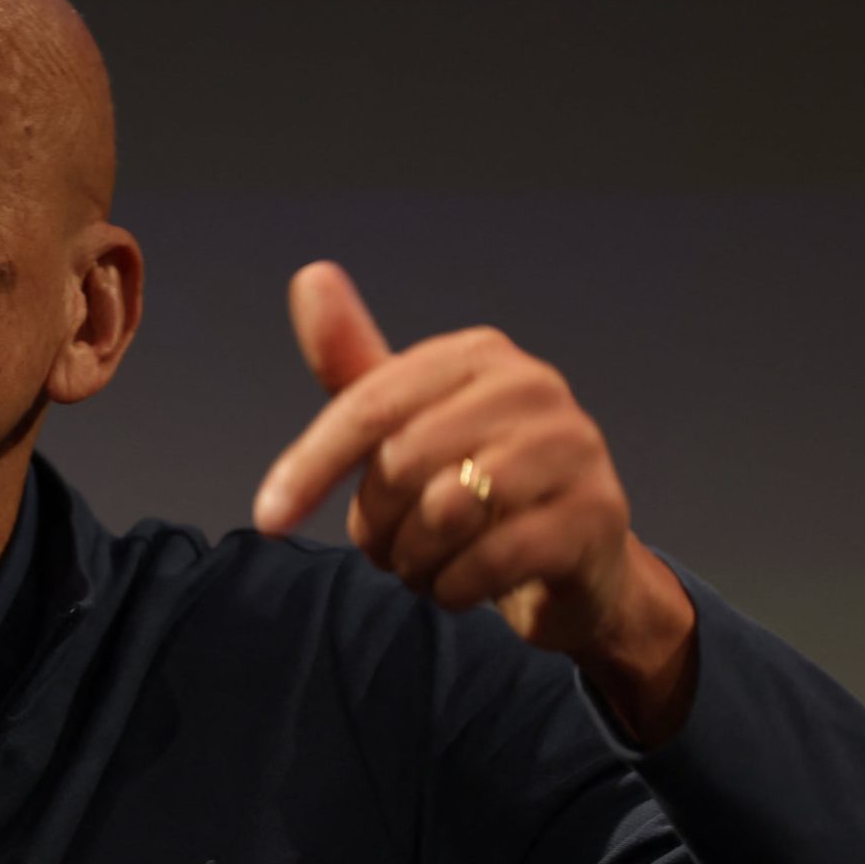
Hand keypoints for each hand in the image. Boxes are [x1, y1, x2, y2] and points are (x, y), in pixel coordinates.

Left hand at [252, 263, 689, 695]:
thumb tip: (310, 275)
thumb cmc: (473, 482)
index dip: (311, 465)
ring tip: (425, 565)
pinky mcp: (595, 515)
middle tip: (387, 548)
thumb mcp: (407, 422)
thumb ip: (355, 365)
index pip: (369, 406)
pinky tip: (461, 586)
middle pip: (402, 464)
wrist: (570, 556)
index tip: (268, 518)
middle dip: (375, 525)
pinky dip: (455, 588)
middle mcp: (534, 386)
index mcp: (478, 356)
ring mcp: (573, 448)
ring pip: (444, 514)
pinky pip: (489, 561)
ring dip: (413, 561)